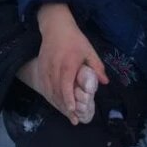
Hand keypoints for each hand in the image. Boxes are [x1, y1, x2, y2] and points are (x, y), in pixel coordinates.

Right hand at [35, 3, 108, 124]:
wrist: (55, 27)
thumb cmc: (74, 39)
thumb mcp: (88, 50)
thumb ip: (97, 67)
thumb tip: (105, 82)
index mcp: (67, 64)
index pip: (66, 86)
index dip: (68, 100)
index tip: (73, 111)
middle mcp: (54, 68)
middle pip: (57, 92)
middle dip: (65, 107)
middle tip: (74, 119)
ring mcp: (45, 69)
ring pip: (49, 91)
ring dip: (57, 104)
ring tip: (67, 115)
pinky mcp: (40, 68)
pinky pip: (44, 86)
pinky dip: (50, 96)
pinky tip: (56, 103)